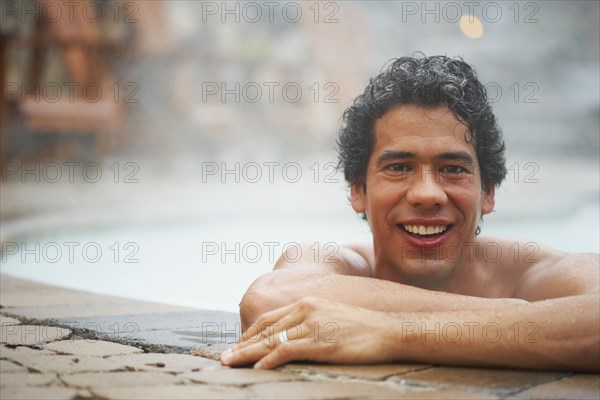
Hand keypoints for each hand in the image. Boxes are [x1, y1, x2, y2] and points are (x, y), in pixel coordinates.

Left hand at [220, 297, 397, 368]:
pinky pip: (288, 351)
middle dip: (242, 345)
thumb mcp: (331, 317)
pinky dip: (270, 360)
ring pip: (272, 340)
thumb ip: (310, 322)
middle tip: (224, 358)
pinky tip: (258, 368)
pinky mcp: (322, 343)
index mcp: (307, 303)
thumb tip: (292, 337)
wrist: (389, 330)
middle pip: (265, 330)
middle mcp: (306, 310)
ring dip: (247, 354)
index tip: (237, 346)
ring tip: (230, 364)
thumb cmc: (362, 327)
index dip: (250, 333)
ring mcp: (313, 326)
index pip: (270, 319)